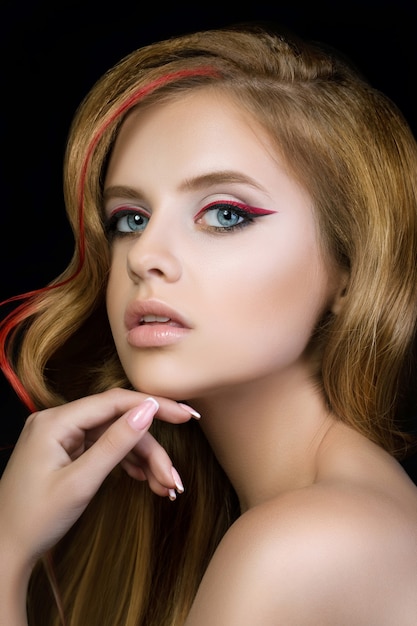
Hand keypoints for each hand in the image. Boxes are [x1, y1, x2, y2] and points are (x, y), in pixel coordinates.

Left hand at [0, 388, 196, 570]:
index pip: (115, 402)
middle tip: (173, 478)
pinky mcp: (65, 451)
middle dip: (150, 450)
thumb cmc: (35, 520)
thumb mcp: (81, 482)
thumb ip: (115, 443)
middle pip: (118, 424)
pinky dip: (125, 464)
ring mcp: (61, 437)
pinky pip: (102, 449)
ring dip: (142, 460)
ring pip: (114, 438)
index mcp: (55, 422)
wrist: (5, 551)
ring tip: (164, 487)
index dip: (154, 406)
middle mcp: (58, 422)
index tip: (186, 416)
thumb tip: (148, 410)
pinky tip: (144, 480)